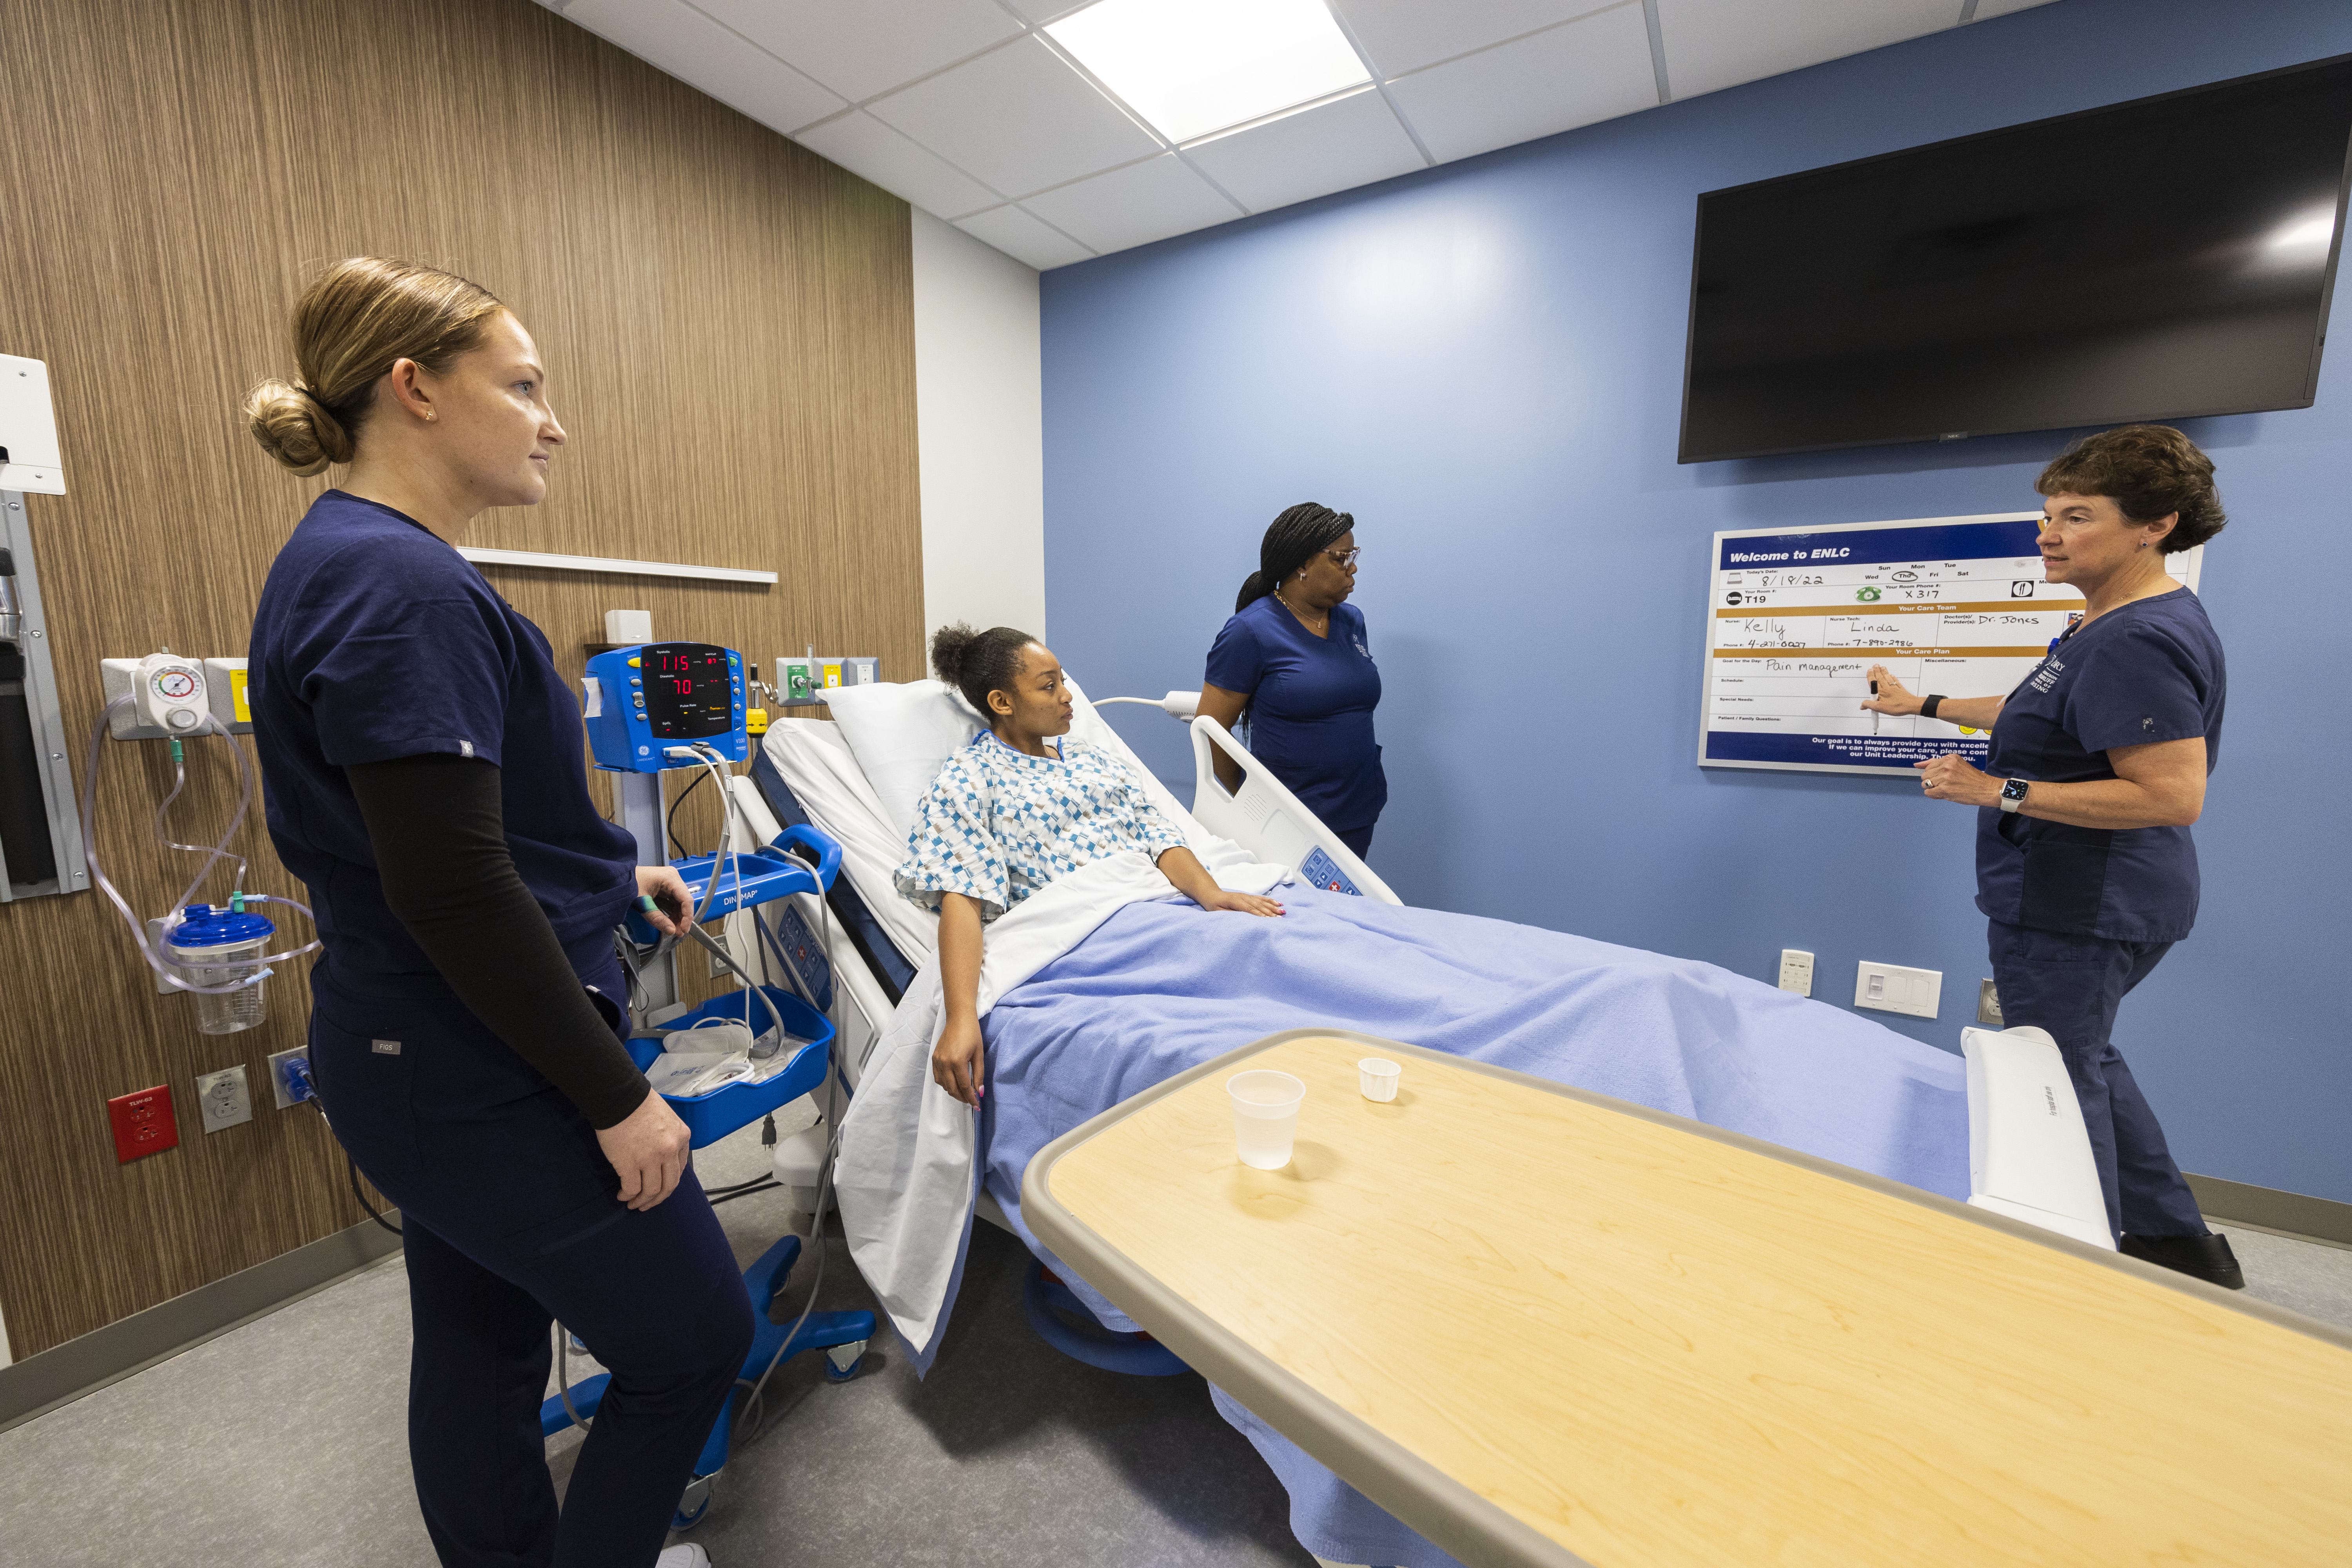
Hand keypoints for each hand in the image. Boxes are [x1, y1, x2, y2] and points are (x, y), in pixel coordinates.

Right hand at [596, 1089, 692, 1210]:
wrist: (619, 1097)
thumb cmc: (639, 1103)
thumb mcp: (667, 1118)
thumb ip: (670, 1138)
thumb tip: (663, 1158)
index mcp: (682, 1138)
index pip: (680, 1169)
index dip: (669, 1183)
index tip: (660, 1189)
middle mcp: (670, 1150)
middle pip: (669, 1185)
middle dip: (658, 1199)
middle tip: (648, 1204)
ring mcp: (651, 1159)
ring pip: (651, 1190)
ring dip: (642, 1201)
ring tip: (633, 1203)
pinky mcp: (630, 1164)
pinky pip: (632, 1188)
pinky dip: (627, 1195)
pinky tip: (622, 1195)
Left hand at [634, 864, 694, 936]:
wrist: (616, 878)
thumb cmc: (627, 884)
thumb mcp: (642, 903)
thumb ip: (657, 918)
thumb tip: (671, 931)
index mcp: (670, 878)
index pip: (686, 899)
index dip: (687, 916)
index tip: (683, 929)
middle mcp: (673, 878)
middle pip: (684, 901)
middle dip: (682, 918)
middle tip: (677, 932)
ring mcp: (669, 882)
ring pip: (679, 903)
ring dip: (677, 917)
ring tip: (673, 929)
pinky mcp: (664, 887)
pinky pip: (672, 901)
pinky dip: (671, 912)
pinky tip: (669, 922)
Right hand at [933, 1013, 984, 1106]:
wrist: (958, 1018)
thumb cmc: (972, 1033)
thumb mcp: (979, 1054)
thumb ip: (979, 1074)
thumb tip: (979, 1092)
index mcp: (957, 1061)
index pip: (964, 1086)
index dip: (971, 1098)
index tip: (977, 1105)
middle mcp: (944, 1063)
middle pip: (952, 1089)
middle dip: (962, 1098)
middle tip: (972, 1101)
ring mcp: (937, 1061)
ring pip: (944, 1085)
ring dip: (954, 1092)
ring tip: (964, 1094)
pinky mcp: (934, 1058)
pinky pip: (938, 1078)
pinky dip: (945, 1084)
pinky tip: (954, 1084)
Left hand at [1197, 887, 1284, 916]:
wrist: (1212, 895)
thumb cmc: (1214, 905)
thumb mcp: (1218, 911)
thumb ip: (1230, 914)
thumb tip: (1241, 918)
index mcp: (1235, 901)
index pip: (1250, 909)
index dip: (1259, 915)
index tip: (1268, 920)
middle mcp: (1243, 897)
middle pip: (1259, 905)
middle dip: (1270, 912)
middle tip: (1280, 918)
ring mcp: (1247, 896)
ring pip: (1262, 901)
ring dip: (1273, 907)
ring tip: (1282, 911)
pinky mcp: (1249, 896)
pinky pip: (1261, 898)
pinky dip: (1270, 900)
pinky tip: (1278, 903)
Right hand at [1860, 664, 1920, 715]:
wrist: (1911, 706)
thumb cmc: (1897, 706)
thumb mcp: (1880, 708)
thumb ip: (1870, 705)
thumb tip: (1863, 704)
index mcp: (1881, 692)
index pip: (1874, 682)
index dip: (1871, 676)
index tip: (1869, 670)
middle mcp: (1887, 688)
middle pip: (1880, 678)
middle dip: (1877, 671)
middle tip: (1875, 665)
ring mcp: (1894, 688)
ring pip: (1888, 678)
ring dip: (1884, 672)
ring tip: (1882, 667)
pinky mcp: (1901, 690)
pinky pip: (1896, 682)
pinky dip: (1893, 678)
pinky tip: (1892, 675)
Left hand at [1916, 752, 1999, 805]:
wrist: (1986, 788)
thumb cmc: (1973, 778)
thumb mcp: (1957, 764)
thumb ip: (1936, 763)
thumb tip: (1917, 764)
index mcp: (1949, 758)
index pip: (1929, 765)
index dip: (1934, 774)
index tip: (1942, 777)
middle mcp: (1946, 766)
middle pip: (1925, 775)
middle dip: (1932, 781)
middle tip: (1945, 784)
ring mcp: (1945, 777)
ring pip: (1925, 784)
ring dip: (1933, 788)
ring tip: (1945, 789)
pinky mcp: (1944, 789)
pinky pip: (1928, 793)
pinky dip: (1934, 795)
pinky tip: (1944, 794)